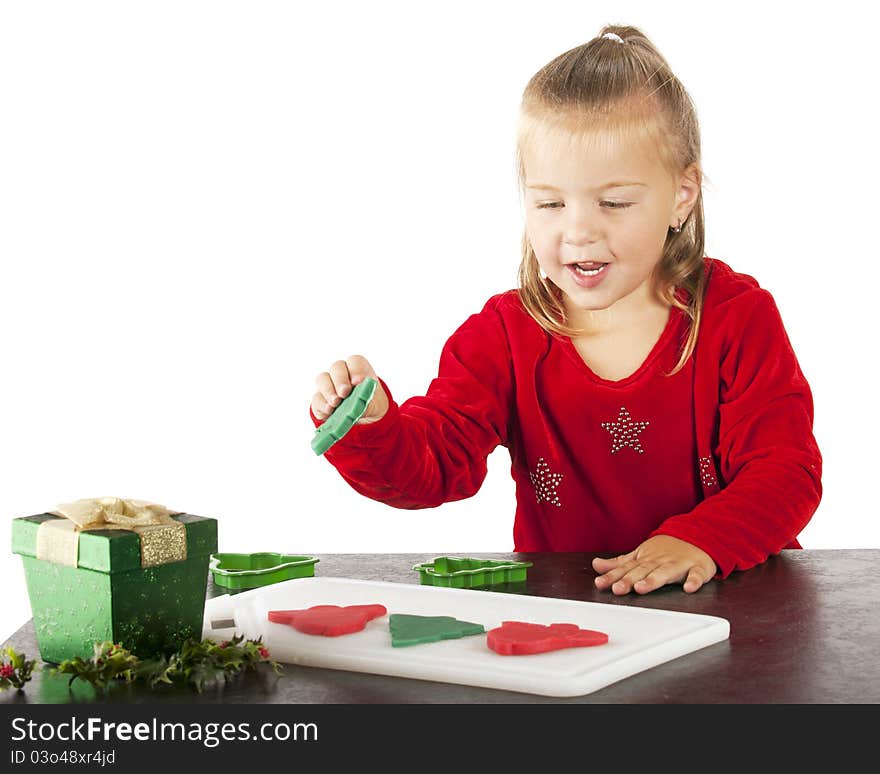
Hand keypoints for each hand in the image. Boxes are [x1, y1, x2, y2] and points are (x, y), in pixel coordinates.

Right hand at [311, 354, 388, 424]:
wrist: (365, 413)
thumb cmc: (370, 401)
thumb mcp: (374, 401)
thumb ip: (366, 399)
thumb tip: (357, 403)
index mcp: (357, 367)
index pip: (354, 361)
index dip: (356, 370)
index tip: (358, 382)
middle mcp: (340, 372)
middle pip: (336, 367)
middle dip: (340, 380)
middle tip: (344, 393)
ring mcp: (328, 384)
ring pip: (322, 379)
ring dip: (328, 391)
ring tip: (335, 403)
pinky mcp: (320, 399)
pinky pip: (316, 398)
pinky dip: (322, 405)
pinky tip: (329, 412)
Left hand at [592, 535, 716, 594]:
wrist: (696, 537)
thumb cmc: (665, 551)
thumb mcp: (640, 555)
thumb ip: (618, 564)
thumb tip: (595, 565)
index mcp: (645, 560)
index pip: (626, 569)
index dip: (612, 576)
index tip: (600, 583)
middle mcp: (659, 562)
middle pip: (642, 571)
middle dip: (629, 580)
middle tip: (617, 589)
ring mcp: (678, 564)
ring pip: (665, 573)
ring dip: (653, 580)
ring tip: (642, 588)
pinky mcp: (698, 568)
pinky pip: (696, 575)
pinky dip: (694, 581)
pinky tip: (688, 588)